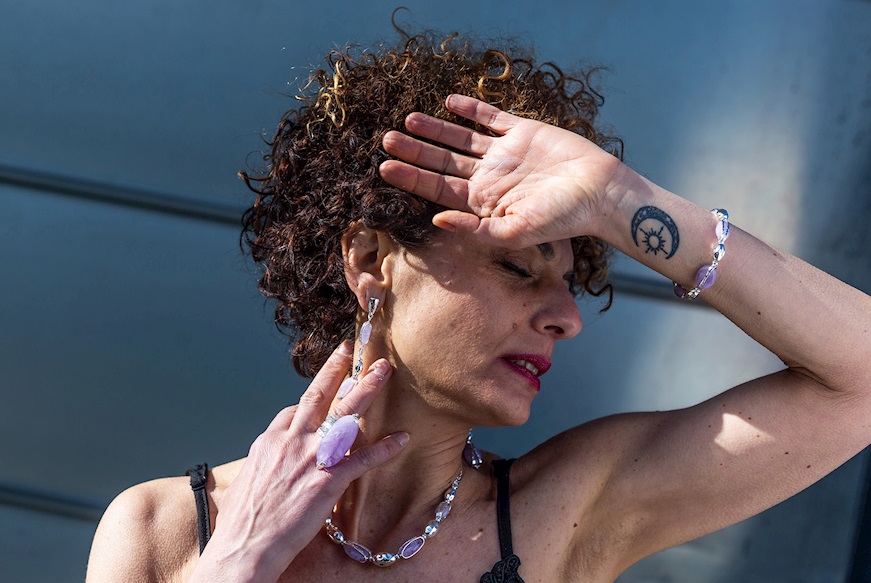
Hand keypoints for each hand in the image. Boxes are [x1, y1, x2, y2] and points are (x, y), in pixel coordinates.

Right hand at [191, 343, 407, 582]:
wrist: (243, 549)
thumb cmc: (241, 524)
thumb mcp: (245, 482)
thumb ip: (262, 464)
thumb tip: (266, 464)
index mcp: (270, 441)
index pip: (295, 410)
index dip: (313, 399)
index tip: (328, 388)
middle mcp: (290, 442)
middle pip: (318, 396)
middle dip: (337, 369)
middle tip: (353, 348)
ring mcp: (310, 459)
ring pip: (343, 414)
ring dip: (366, 390)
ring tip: (384, 370)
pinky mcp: (327, 482)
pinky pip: (362, 459)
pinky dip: (384, 448)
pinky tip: (402, 439)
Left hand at [379, 94, 622, 246]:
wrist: (600, 192)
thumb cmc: (561, 218)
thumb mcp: (514, 233)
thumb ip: (474, 229)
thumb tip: (436, 221)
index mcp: (483, 202)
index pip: (438, 189)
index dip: (411, 179)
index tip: (384, 169)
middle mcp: (489, 178)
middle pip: (443, 162)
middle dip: (414, 152)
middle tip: (385, 140)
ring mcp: (504, 154)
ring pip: (461, 139)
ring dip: (435, 130)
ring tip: (406, 120)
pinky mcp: (523, 133)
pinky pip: (491, 118)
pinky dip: (471, 109)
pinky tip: (449, 102)